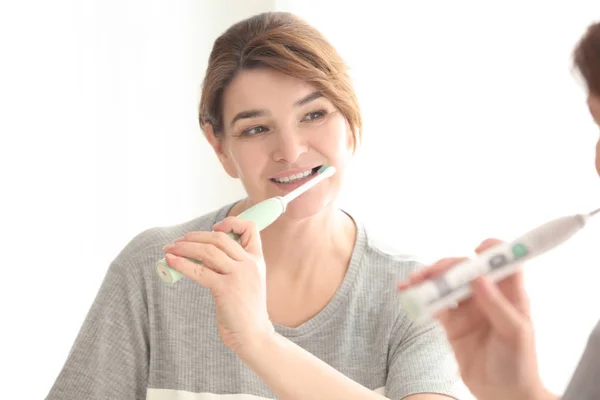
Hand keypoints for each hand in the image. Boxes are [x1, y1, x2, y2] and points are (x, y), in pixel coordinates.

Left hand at [162, 217, 273, 353]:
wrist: (253, 335)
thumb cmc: (246, 309)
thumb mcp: (246, 280)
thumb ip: (231, 265)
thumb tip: (200, 254)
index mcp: (257, 259)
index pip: (250, 228)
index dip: (231, 223)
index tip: (215, 228)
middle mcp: (250, 264)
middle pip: (220, 238)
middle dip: (195, 237)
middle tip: (179, 241)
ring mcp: (239, 276)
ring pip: (208, 251)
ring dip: (185, 248)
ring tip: (170, 249)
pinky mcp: (226, 289)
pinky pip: (200, 272)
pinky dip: (182, 264)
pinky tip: (170, 261)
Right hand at [397, 239, 555, 399]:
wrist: (503, 394)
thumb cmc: (519, 364)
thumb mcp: (514, 334)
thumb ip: (496, 305)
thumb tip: (479, 277)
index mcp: (509, 294)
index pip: (501, 261)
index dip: (491, 250)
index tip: (475, 248)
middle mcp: (487, 296)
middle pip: (464, 270)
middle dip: (444, 267)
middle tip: (427, 275)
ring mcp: (468, 308)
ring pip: (445, 284)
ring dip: (427, 281)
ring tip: (409, 284)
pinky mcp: (453, 323)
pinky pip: (435, 305)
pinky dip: (420, 299)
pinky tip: (409, 297)